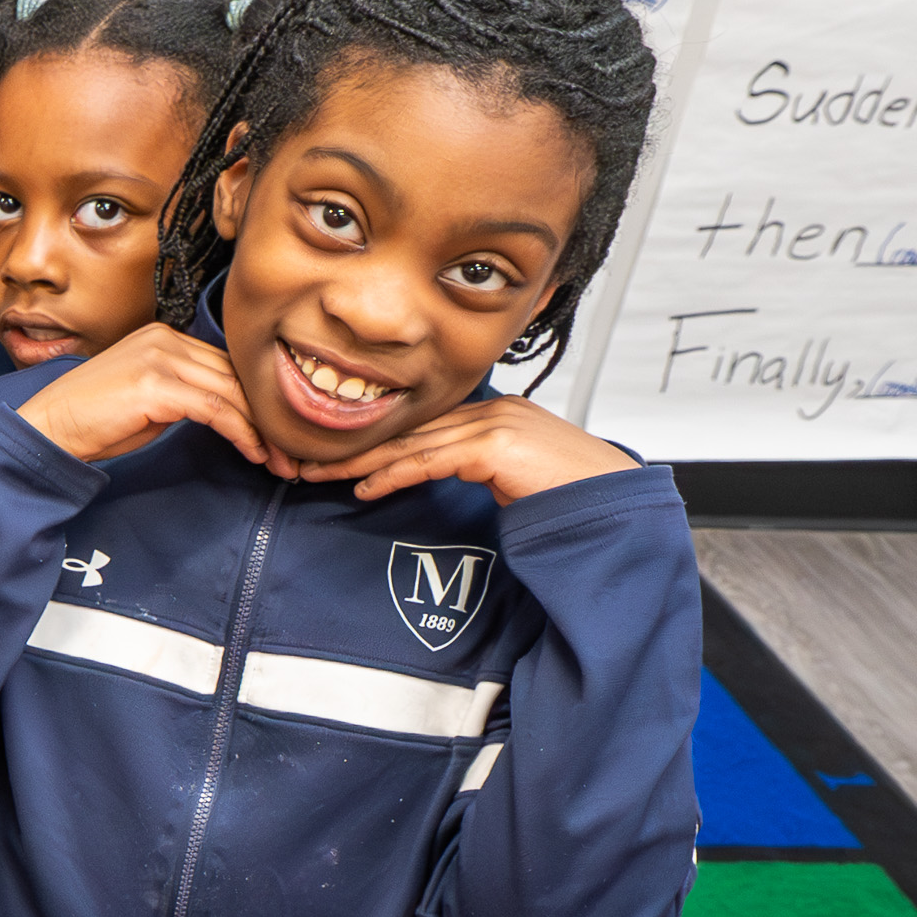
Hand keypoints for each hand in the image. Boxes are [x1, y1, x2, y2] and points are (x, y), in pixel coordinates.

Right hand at [17, 323, 297, 476]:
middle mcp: (166, 339)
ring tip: (280, 461)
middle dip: (269, 417)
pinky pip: (216, 408)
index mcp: (164, 336)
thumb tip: (228, 411)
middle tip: (292, 453)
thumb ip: (187, 394)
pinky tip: (253, 453)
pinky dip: (241, 432)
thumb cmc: (94, 421)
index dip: (258, 401)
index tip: (278, 435)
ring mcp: (161, 358)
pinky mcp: (157, 384)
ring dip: (262, 430)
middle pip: (236, 375)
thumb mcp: (149, 400)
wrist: (49, 427)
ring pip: (232, 391)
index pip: (227, 365)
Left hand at [338, 395, 632, 505]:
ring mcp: (494, 424)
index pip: (420, 422)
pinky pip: (429, 461)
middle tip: (304, 459)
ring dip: (358, 461)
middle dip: (353, 445)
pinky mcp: (495, 447)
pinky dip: (391, 474)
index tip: (333, 452)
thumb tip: (433, 474)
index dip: (374, 438)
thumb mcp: (512, 476)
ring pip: (410, 443)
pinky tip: (363, 488)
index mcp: (494, 411)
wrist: (612, 506)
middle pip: (407, 427)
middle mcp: (491, 410)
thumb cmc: (567, 496)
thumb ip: (476, 467)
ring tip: (317, 474)